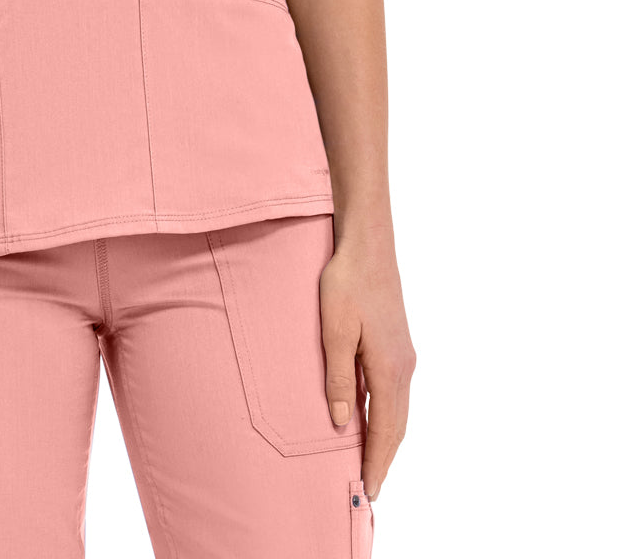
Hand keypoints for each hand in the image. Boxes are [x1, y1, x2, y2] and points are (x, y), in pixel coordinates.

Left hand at [319, 224, 415, 500]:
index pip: (385, 430)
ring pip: (397, 409)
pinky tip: (369, 417)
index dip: (377, 463)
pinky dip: (385, 414)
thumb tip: (341, 425)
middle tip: (369, 488)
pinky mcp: (397, 344)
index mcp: (389, 369)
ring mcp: (403, 355)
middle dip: (384, 458)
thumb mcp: (334, 331)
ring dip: (386, 438)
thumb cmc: (347, 282)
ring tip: (370, 462)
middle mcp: (403, 367)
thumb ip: (338, 378)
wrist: (369, 245)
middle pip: (396, 426)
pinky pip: (393, 391)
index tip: (368, 491)